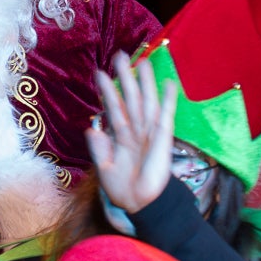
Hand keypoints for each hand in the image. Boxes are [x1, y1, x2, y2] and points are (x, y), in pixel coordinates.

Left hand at [87, 52, 178, 214]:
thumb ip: (99, 149)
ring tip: (142, 61)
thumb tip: (91, 128)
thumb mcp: (104, 169)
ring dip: (145, 82)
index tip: (99, 73)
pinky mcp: (164, 137)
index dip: (107, 92)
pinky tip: (169, 83)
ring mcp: (150, 132)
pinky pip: (166, 115)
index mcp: (121, 136)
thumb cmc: (123, 189)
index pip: (114, 109)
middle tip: (119, 55)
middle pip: (130, 98)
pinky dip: (168, 99)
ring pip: (146, 101)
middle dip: (125, 78)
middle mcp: (136, 130)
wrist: (142, 205)